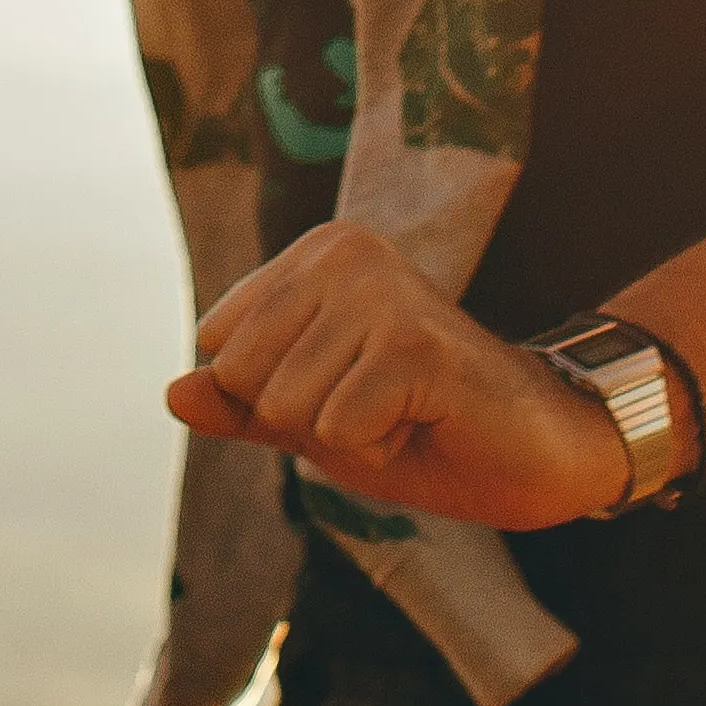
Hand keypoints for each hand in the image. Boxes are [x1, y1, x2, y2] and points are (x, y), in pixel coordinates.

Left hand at [166, 222, 626, 530]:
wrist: (533, 450)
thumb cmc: (418, 427)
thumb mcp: (312, 418)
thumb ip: (240, 405)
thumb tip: (171, 392)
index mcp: (314, 255)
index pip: (220, 350)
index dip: (272, 399)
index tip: (343, 388)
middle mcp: (344, 254)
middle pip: (245, 377)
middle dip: (303, 420)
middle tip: (377, 406)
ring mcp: (382, 294)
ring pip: (288, 406)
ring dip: (344, 437)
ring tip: (402, 412)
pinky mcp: (415, 344)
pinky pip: (338, 431)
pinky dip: (377, 450)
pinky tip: (424, 423)